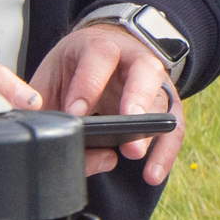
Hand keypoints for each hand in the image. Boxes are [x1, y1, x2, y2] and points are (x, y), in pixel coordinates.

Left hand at [30, 21, 181, 180]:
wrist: (102, 55)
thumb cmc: (74, 69)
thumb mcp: (52, 77)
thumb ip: (45, 104)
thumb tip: (49, 138)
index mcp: (100, 45)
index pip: (100, 56)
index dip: (88, 84)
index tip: (75, 113)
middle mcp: (134, 58)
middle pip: (144, 71)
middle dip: (135, 100)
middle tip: (124, 128)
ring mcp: (154, 81)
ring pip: (162, 100)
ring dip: (153, 132)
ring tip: (136, 157)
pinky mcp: (165, 104)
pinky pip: (173, 128)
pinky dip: (165, 151)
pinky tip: (152, 174)